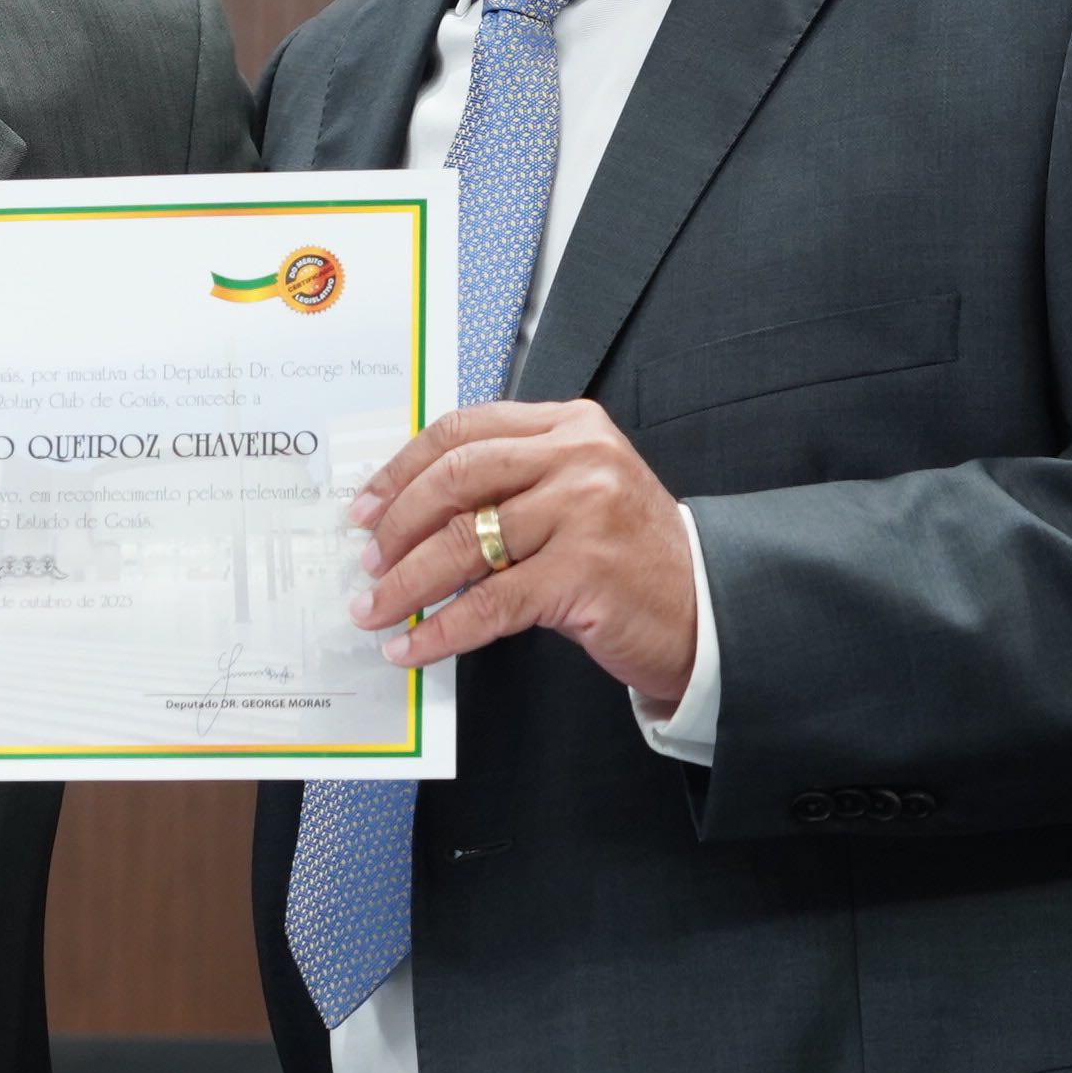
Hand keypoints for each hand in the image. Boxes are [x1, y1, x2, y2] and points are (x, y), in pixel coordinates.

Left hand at [344, 398, 696, 702]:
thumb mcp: (576, 493)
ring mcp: (585, 512)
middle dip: (397, 524)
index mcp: (570, 424)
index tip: (366, 505)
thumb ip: (511, 484)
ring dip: (406, 582)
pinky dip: (440, 630)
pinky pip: (489, 603)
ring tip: (376, 609)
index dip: (403, 468)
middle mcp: (579, 457)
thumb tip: (411, 513)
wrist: (705, 609)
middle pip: (457, 478)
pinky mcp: (585, 573)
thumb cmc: (629, 556)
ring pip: (464, 543)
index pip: (464, 430)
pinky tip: (414, 648)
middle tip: (366, 560)